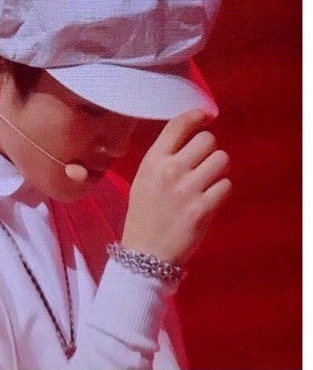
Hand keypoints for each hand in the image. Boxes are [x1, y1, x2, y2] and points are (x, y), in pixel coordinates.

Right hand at [121, 109, 231, 266]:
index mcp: (153, 160)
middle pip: (207, 139)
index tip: (206, 116)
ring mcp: (188, 189)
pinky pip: (226, 185)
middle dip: (210, 149)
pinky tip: (210, 198)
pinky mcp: (203, 209)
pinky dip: (222, 190)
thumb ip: (165, 157)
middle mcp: (171, 170)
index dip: (196, 115)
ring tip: (210, 179)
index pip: (178, 125)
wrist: (145, 254)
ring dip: (219, 168)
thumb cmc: (144, 213)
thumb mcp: (144, 178)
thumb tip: (191, 136)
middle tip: (205, 161)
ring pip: (221, 159)